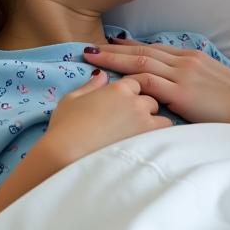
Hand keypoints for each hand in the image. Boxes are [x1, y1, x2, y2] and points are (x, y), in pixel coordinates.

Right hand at [43, 69, 171, 165]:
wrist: (66, 154)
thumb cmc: (65, 127)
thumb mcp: (72, 99)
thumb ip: (90, 86)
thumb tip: (101, 75)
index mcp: (119, 88)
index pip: (136, 83)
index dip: (131, 93)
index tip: (123, 105)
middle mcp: (135, 101)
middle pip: (150, 98)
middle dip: (144, 107)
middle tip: (129, 121)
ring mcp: (144, 120)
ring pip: (160, 115)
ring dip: (153, 121)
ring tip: (139, 134)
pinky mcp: (147, 139)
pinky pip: (164, 133)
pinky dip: (159, 135)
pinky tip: (147, 143)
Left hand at [82, 43, 229, 125]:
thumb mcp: (214, 82)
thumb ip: (194, 81)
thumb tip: (181, 89)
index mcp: (191, 57)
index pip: (155, 48)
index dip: (131, 46)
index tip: (113, 44)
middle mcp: (184, 61)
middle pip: (142, 51)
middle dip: (114, 49)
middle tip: (90, 47)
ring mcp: (181, 75)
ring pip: (139, 62)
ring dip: (113, 60)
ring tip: (92, 58)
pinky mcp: (180, 92)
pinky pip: (148, 83)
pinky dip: (128, 80)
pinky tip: (112, 82)